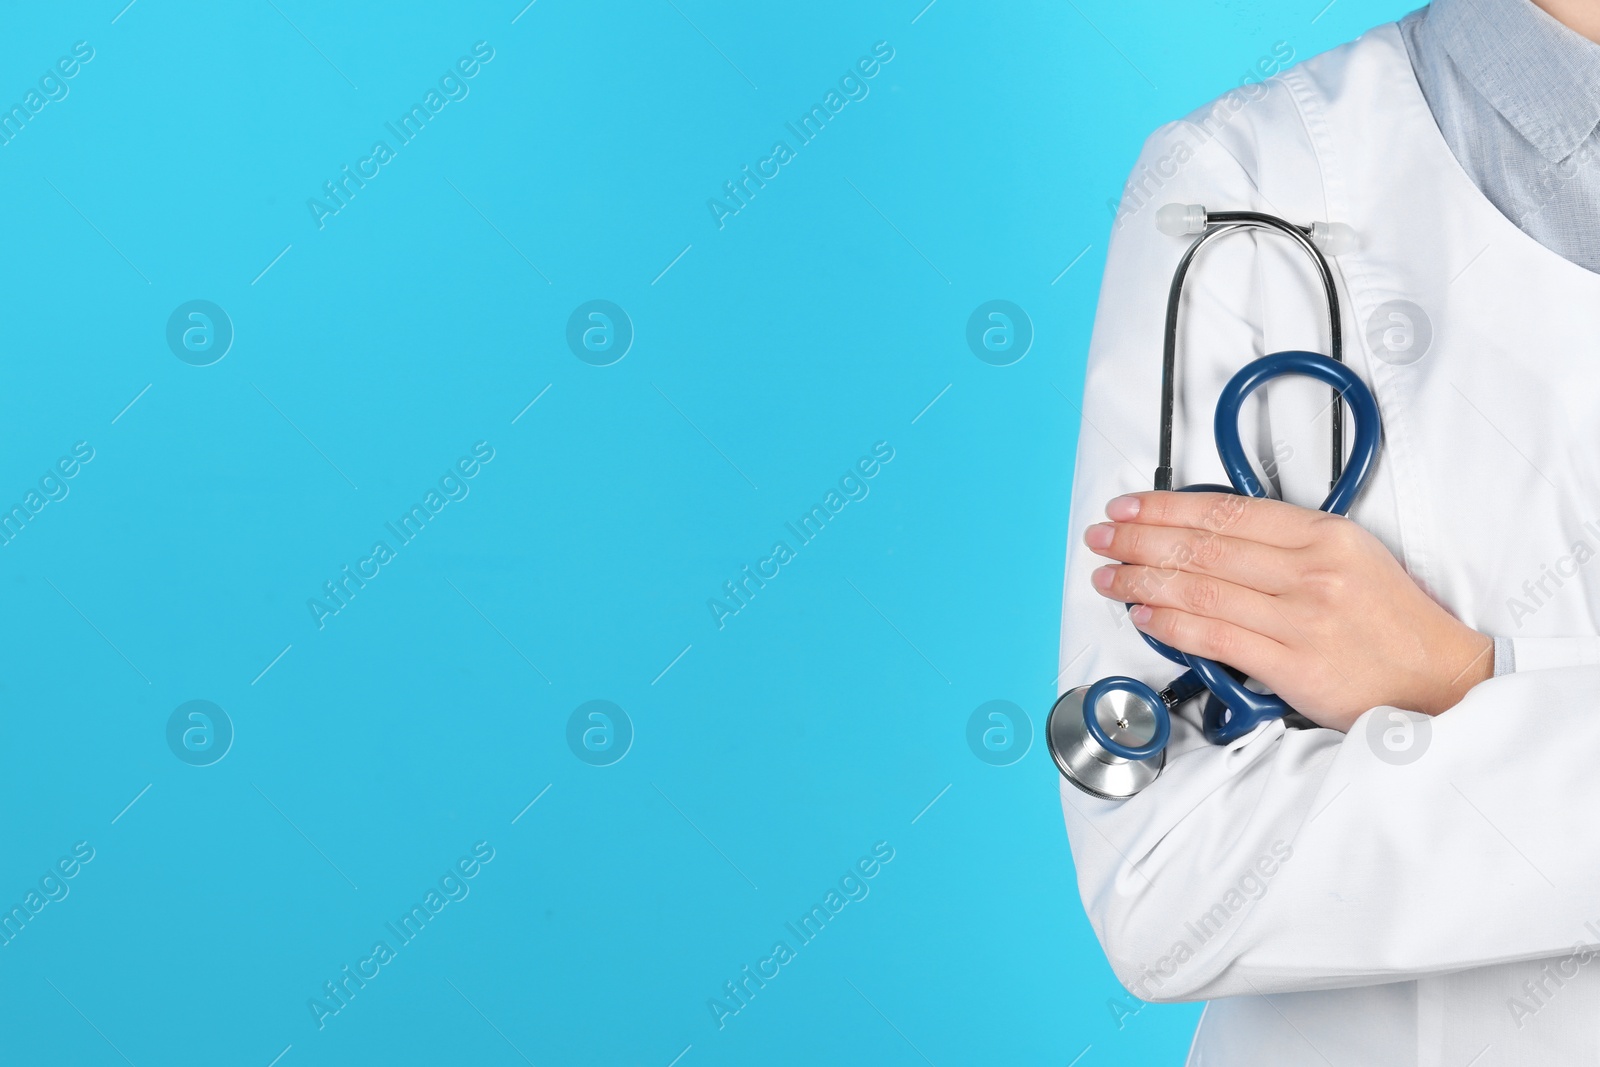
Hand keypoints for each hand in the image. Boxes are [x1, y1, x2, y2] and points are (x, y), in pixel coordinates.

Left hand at [1083, 491, 1492, 730]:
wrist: (1440, 681)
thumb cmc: (1391, 624)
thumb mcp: (1351, 559)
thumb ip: (1286, 546)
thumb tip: (1209, 538)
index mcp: (1326, 536)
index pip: (1227, 511)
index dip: (1168, 506)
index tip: (1130, 505)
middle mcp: (1312, 571)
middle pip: (1204, 545)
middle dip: (1141, 538)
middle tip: (1103, 537)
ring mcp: (1303, 618)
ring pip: (1201, 589)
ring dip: (1142, 579)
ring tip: (1109, 576)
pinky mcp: (1294, 665)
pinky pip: (1215, 637)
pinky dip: (1170, 623)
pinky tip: (1143, 614)